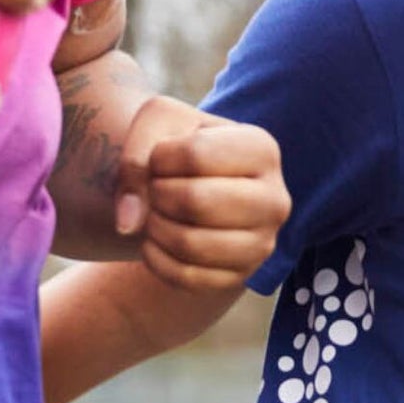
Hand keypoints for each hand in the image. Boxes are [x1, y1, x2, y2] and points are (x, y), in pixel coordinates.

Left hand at [113, 98, 290, 291]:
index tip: (158, 159)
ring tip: (154, 213)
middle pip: (196, 201)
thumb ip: (135, 155)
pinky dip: (155, 258)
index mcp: (263, 150)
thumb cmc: (178, 150)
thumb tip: (128, 221)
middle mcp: (274, 200)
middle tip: (154, 190)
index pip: (197, 153)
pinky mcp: (240, 277)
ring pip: (190, 244)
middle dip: (157, 194)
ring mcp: (261, 244)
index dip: (159, 158)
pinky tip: (156, 240)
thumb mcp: (157, 124)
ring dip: (154, 227)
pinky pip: (185, 277)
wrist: (190, 191)